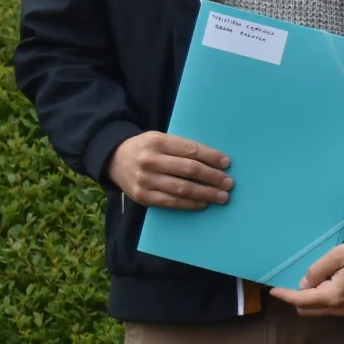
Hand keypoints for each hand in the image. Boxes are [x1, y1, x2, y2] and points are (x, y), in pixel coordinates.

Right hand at [109, 131, 230, 209]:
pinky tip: (204, 203)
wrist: (114, 160)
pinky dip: (190, 204)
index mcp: (157, 141)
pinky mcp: (143, 197)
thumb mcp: (160, 139)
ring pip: (182, 188)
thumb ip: (181, 147)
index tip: (226, 163)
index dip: (211, 157)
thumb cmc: (146, 149)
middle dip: (212, 177)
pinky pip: (171, 202)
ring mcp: (145, 180)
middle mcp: (150, 160)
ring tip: (222, 196)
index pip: (190, 149)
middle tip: (229, 183)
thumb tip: (214, 160)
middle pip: (189, 170)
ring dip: (206, 193)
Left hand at [271, 243, 343, 316]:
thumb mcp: (337, 256)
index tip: (273, 290)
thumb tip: (303, 284)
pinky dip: (319, 301)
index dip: (286, 296)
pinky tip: (324, 287)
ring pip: (316, 312)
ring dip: (308, 300)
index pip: (301, 300)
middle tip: (299, 281)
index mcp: (332, 296)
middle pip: (306, 310)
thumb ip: (317, 270)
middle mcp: (337, 309)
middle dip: (296, 299)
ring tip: (313, 282)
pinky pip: (326, 310)